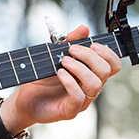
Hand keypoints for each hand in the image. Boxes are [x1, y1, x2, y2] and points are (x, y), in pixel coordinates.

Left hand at [3, 25, 120, 130]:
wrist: (24, 99)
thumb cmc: (42, 77)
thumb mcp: (55, 55)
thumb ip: (70, 41)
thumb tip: (85, 28)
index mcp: (91, 73)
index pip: (113, 65)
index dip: (108, 53)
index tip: (92, 44)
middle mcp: (90, 87)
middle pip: (106, 71)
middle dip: (90, 57)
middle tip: (72, 50)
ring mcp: (82, 100)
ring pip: (95, 84)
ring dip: (80, 69)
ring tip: (64, 62)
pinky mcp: (70, 110)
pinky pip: (78, 97)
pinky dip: (70, 82)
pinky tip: (60, 73)